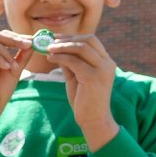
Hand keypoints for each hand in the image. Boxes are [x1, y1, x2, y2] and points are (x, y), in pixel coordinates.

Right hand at [0, 30, 32, 141]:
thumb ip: (21, 56)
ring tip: (13, 66)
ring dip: (6, 53)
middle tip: (27, 45)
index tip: (32, 42)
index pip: (3, 37)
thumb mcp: (14, 70)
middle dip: (14, 39)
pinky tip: (6, 67)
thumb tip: (32, 42)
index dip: (17, 37)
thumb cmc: (0, 92)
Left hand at [46, 34, 119, 150]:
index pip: (92, 40)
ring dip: (62, 46)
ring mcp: (102, 69)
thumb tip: (57, 49)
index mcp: (106, 62)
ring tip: (47, 49)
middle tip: (50, 41)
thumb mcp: (77, 77)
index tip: (56, 38)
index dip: (73, 37)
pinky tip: (50, 58)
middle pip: (89, 39)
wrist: (93, 120)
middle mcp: (107, 63)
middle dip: (68, 38)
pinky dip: (60, 57)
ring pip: (81, 48)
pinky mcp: (93, 78)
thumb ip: (70, 63)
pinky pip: (74, 61)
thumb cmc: (84, 100)